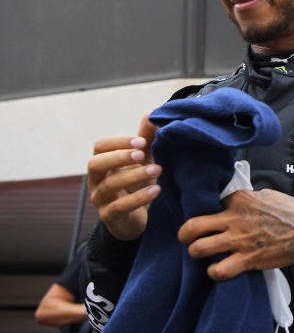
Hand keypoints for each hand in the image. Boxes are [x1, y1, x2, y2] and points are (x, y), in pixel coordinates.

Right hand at [87, 114, 160, 240]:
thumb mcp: (145, 160)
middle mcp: (97, 180)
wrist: (139, 218)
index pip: (99, 147)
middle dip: (118, 157)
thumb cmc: (140, 183)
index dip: (117, 142)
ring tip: (158, 170)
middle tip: (142, 154)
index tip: (141, 141)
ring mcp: (101, 200)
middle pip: (95, 164)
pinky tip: (157, 190)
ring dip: (134, 176)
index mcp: (104, 163)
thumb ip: (147, 138)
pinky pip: (119, 207)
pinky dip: (138, 198)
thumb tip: (152, 114)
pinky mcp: (111, 218)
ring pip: (109, 185)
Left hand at [178, 189, 293, 280]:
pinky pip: (218, 271)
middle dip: (184, 234)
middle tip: (187, 238)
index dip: (204, 209)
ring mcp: (240, 240)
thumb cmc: (293, 211)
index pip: (208, 201)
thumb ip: (246, 199)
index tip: (207, 217)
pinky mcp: (248, 259)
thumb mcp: (267, 196)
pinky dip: (214, 272)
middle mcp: (235, 219)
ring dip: (196, 253)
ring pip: (199, 249)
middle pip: (192, 226)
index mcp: (240, 200)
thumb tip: (233, 203)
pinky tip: (219, 270)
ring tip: (202, 254)